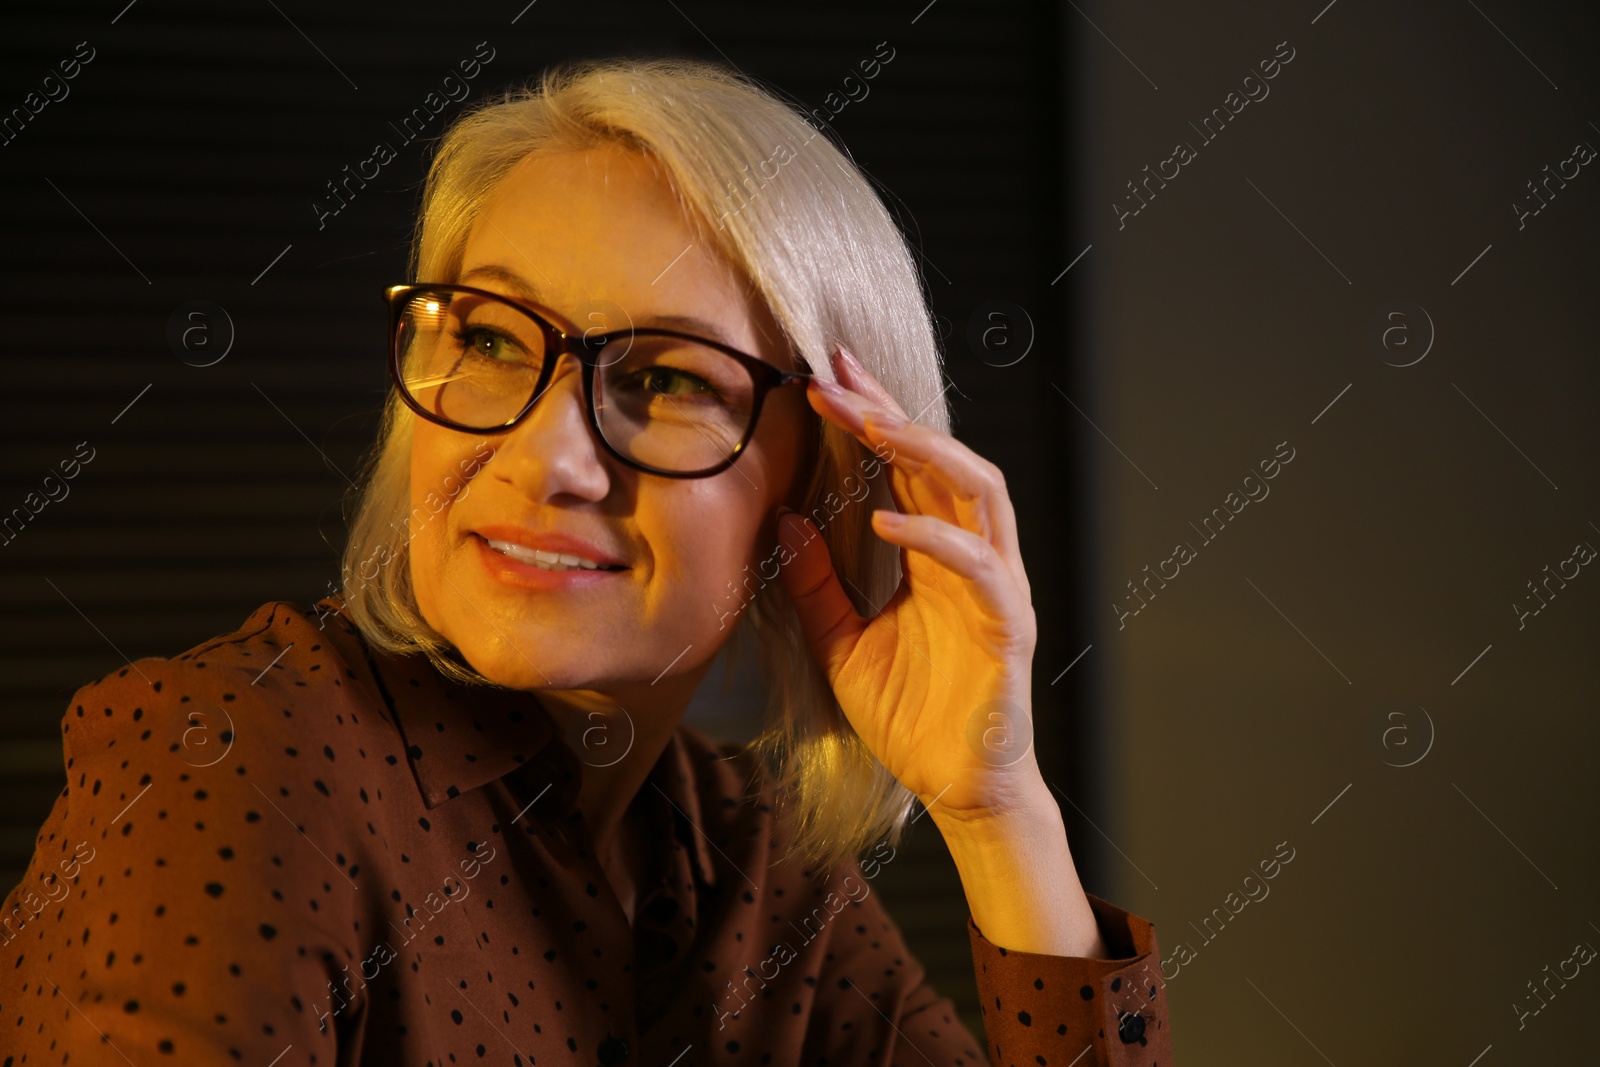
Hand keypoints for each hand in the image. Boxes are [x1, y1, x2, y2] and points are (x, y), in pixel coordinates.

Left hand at [776, 343, 1045, 827]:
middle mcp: (971, 557)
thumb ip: (815, 582)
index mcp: (934, 555)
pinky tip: (884, 522)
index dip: (872, 417)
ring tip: (869, 425)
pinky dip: (934, 537)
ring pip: (978, 491)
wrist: (955, 788)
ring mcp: (995, 587)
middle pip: (940, 460)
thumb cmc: (909, 716)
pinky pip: (979, 567)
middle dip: (888, 413)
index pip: (906, 468)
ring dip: (923, 451)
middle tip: (833, 376)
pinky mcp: (1006, 627)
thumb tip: (782, 517)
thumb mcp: (840, 641)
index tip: (823, 376)